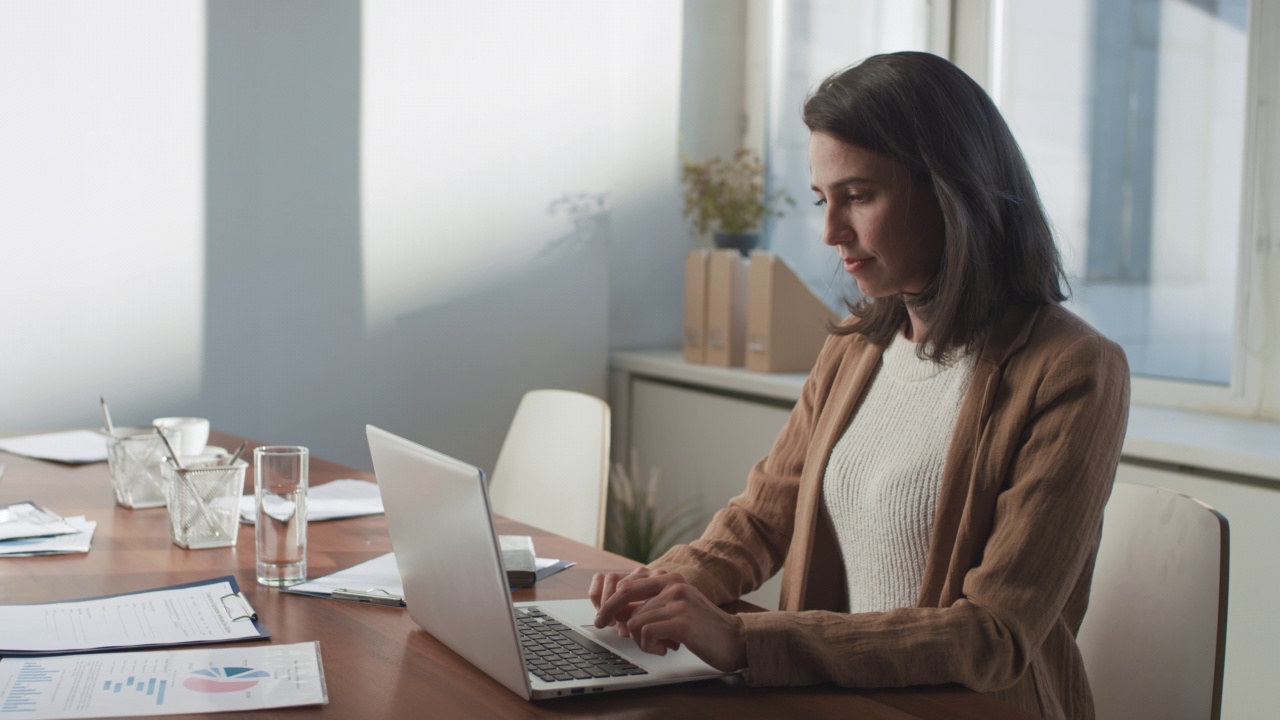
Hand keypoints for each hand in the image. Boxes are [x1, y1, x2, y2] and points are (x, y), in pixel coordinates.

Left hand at [589, 567, 747, 671]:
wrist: (735, 639)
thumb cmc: (702, 627)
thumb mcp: (676, 607)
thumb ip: (652, 604)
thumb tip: (617, 612)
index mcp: (670, 578)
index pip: (628, 583)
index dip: (610, 600)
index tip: (602, 615)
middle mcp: (673, 585)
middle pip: (624, 597)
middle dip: (610, 614)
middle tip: (601, 625)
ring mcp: (678, 602)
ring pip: (635, 620)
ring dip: (640, 639)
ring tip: (658, 646)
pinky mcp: (682, 622)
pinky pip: (647, 632)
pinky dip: (649, 646)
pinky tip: (664, 650)